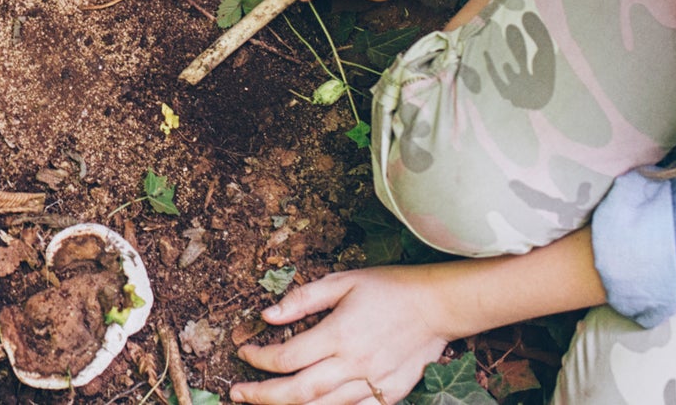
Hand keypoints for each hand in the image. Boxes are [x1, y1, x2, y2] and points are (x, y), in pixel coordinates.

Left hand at [233, 265, 466, 403]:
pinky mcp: (390, 394)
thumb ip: (303, 298)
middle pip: (298, 391)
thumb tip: (267, 314)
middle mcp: (354, 363)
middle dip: (262, 395)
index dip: (259, 359)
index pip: (287, 357)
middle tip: (237, 394)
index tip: (244, 353)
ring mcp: (374, 383)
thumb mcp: (343, 281)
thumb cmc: (389, 289)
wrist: (438, 306)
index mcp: (339, 334)